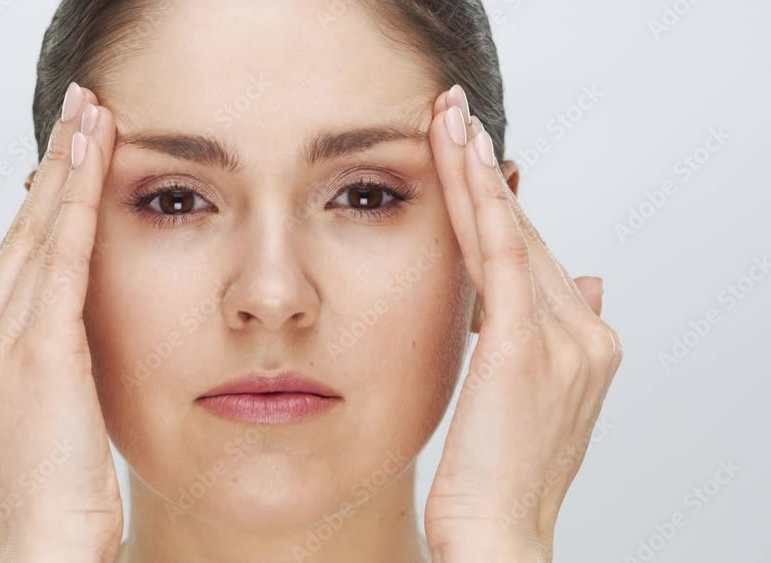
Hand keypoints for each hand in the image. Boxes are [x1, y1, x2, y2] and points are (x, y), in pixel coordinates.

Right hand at [0, 83, 122, 562]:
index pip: (11, 260)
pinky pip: (60, 264)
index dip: (42, 202)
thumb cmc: (54, 491)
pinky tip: (95, 164)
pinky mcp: (34, 355)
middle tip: (78, 111)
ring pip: (37, 237)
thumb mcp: (43, 409)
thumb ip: (50, 352)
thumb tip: (81, 308)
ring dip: (67, 171)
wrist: (45, 545)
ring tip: (91, 118)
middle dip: (53, 168)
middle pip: (18, 235)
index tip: (66, 156)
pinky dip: (78, 209)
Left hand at [421, 86, 623, 561]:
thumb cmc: (497, 478)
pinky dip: (479, 200)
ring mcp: (563, 336)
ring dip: (476, 169)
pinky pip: (497, 254)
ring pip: (510, 232)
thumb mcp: (529, 400)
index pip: (531, 258)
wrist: (498, 536)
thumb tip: (582, 281)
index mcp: (585, 344)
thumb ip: (549, 337)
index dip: (499, 205)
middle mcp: (585, 332)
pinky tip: (460, 157)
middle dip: (485, 172)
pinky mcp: (524, 343)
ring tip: (449, 116)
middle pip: (522, 235)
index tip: (470, 159)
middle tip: (453, 115)